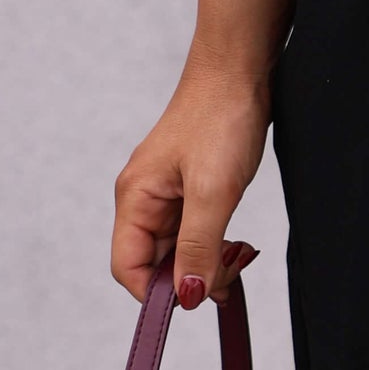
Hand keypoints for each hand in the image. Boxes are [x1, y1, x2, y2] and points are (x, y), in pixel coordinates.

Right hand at [112, 63, 271, 307]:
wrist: (240, 69)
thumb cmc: (221, 118)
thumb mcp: (214, 192)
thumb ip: (198, 247)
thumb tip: (187, 297)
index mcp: (135, 198)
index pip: (128, 267)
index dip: (158, 293)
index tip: (195, 300)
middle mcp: (144, 198)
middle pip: (154, 262)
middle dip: (190, 278)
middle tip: (230, 276)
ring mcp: (167, 192)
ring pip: (178, 248)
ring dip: (206, 262)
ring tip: (239, 256)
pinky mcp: (190, 186)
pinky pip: (194, 230)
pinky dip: (214, 244)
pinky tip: (236, 245)